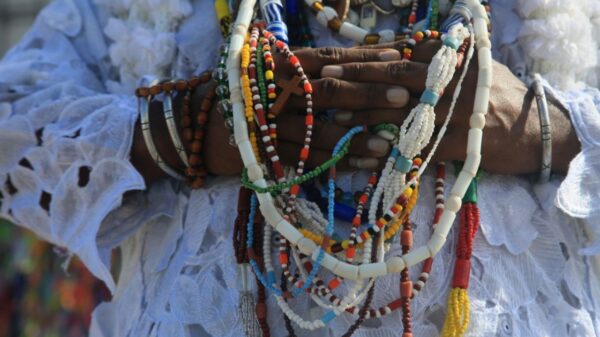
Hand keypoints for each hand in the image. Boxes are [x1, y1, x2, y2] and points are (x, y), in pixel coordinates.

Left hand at [317, 41, 579, 174]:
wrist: (534, 129)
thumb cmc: (497, 92)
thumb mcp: (469, 63)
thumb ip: (436, 57)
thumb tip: (396, 51)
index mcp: (451, 57)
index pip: (398, 54)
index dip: (362, 59)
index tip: (332, 62)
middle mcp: (448, 81)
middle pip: (393, 77)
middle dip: (354, 80)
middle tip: (321, 83)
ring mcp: (450, 113)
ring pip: (396, 112)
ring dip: (360, 116)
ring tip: (331, 118)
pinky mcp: (453, 145)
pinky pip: (412, 150)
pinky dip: (384, 155)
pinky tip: (358, 159)